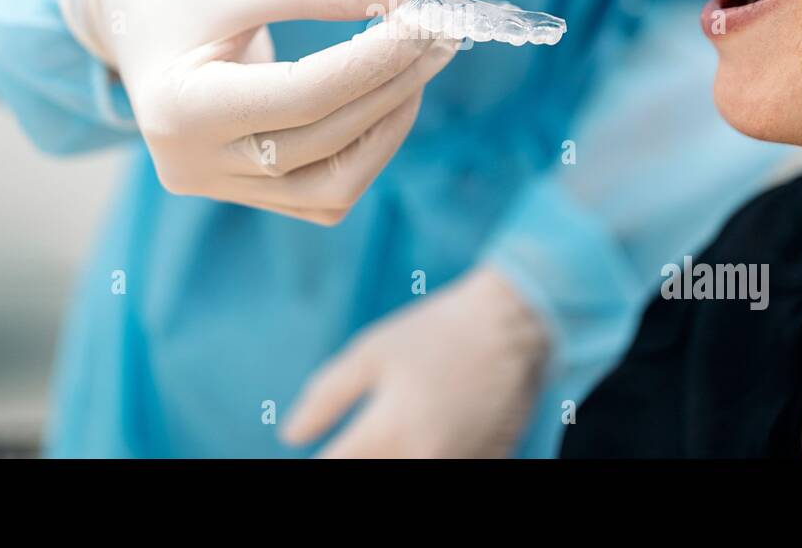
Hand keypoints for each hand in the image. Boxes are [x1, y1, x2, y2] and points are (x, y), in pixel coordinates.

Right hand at [57, 0, 454, 223]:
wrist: (132, 27)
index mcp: (177, 110)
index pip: (300, 94)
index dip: (372, 59)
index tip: (423, 19)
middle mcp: (193, 166)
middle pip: (322, 139)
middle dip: (392, 85)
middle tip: (438, 34)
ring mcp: (219, 190)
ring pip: (333, 187)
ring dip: (389, 126)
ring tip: (420, 65)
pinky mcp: (246, 196)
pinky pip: (325, 194)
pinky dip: (367, 149)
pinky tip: (389, 98)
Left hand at [281, 265, 550, 456]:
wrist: (512, 325)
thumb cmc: (434, 331)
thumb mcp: (371, 352)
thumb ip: (325, 397)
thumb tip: (289, 436)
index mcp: (389, 429)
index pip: (333, 469)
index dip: (321, 460)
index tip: (321, 449)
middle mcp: (423, 457)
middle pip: (371, 476)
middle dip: (357, 460)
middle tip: (358, 440)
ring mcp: (458, 465)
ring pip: (405, 476)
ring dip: (391, 458)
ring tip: (396, 428)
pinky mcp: (484, 464)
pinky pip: (446, 469)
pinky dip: (428, 455)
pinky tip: (430, 430)